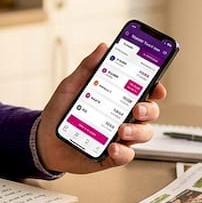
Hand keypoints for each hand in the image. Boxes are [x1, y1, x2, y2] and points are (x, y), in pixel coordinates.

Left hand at [35, 43, 167, 173]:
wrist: (44, 140)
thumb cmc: (60, 112)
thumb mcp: (71, 86)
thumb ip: (88, 67)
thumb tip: (103, 47)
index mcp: (118, 98)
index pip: (144, 91)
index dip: (155, 88)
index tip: (157, 87)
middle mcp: (123, 116)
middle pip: (150, 112)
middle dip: (149, 109)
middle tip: (136, 109)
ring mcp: (120, 136)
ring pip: (143, 134)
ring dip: (137, 131)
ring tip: (122, 130)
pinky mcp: (112, 155)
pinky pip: (126, 155)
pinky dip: (122, 152)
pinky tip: (113, 147)